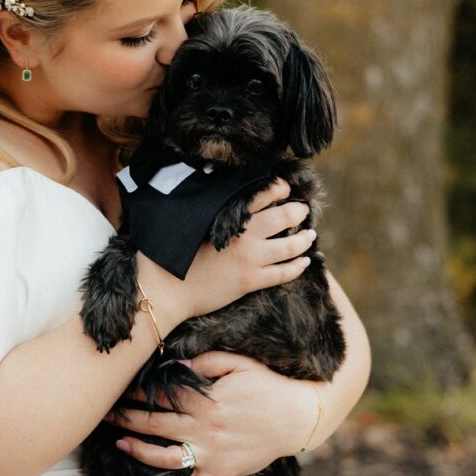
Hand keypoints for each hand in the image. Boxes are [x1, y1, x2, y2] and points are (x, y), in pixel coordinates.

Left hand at [109, 350, 325, 475]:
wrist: (299, 417)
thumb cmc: (269, 386)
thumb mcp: (240, 363)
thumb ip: (205, 362)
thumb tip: (172, 366)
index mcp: (206, 402)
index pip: (160, 396)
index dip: (136, 392)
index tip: (119, 389)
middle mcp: (204, 430)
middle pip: (153, 424)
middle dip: (125, 418)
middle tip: (105, 414)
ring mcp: (211, 454)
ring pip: (163, 457)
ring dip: (137, 451)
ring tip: (120, 444)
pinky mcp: (221, 472)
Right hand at [142, 178, 316, 322]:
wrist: (166, 287)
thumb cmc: (171, 251)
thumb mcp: (189, 219)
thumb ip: (209, 206)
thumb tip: (217, 192)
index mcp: (228, 216)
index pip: (262, 195)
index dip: (279, 189)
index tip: (285, 189)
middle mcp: (244, 235)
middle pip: (284, 217)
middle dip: (298, 212)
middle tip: (302, 210)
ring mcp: (250, 259)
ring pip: (290, 246)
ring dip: (304, 239)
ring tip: (310, 235)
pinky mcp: (251, 281)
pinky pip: (284, 274)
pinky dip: (298, 266)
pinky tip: (304, 262)